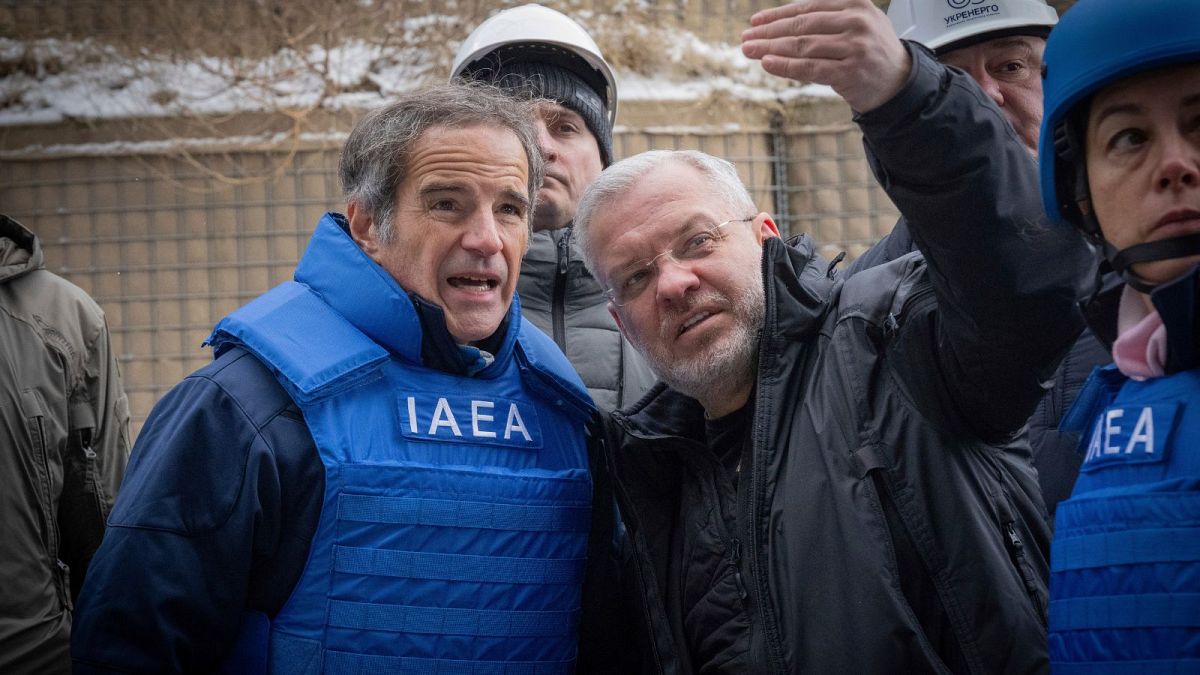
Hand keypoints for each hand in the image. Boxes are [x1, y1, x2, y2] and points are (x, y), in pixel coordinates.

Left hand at [742, 0, 910, 112]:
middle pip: (802, 25)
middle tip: (746, 38)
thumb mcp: (857, 21)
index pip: (808, 7)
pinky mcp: (850, 72)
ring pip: (803, 46)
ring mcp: (855, 47)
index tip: (756, 22)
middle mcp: (857, 22)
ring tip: (750, 50)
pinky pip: (810, 68)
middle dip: (769, 32)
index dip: (778, 14)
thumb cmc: (870, 51)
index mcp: (855, 3)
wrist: (898, 81)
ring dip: (771, 48)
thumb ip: (827, 15)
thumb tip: (780, 20)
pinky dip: (786, 66)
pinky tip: (767, 63)